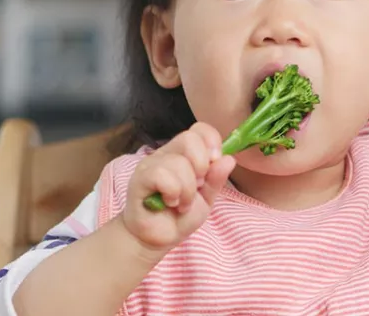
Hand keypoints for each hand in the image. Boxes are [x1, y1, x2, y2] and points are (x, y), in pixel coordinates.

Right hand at [121, 122, 235, 252]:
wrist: (159, 239)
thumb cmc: (180, 216)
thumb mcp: (207, 198)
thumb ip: (216, 178)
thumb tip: (229, 158)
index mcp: (183, 154)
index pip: (199, 130)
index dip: (212, 142)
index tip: (214, 162)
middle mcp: (166, 154)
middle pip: (189, 138)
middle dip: (201, 165)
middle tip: (197, 186)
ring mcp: (151, 165)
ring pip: (178, 162)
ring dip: (187, 189)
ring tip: (182, 203)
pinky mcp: (139, 179)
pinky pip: (162, 175)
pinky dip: (173, 192)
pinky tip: (170, 203)